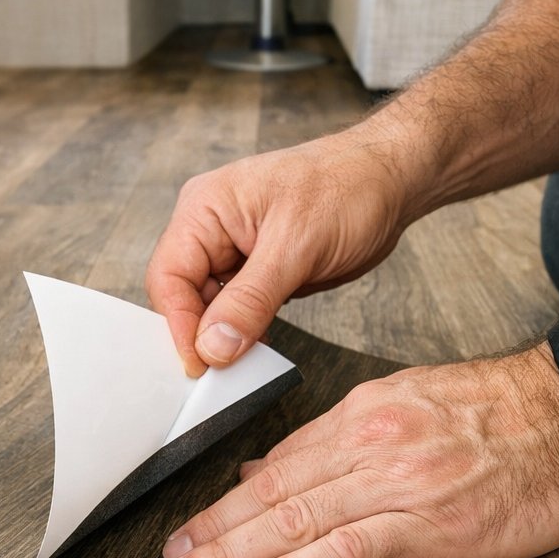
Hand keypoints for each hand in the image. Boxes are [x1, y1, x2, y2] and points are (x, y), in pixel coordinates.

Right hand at [145, 130, 408, 376]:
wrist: (390, 181)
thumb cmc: (347, 189)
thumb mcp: (296, 247)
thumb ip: (250, 300)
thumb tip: (212, 347)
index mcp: (205, 208)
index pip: (168, 276)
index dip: (178, 325)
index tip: (198, 366)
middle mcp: (210, 228)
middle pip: (182, 295)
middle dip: (198, 335)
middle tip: (219, 377)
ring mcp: (233, 249)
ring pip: (209, 307)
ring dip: (222, 338)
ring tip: (240, 368)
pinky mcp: (257, 269)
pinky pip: (236, 308)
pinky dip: (243, 332)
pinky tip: (255, 353)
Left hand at [153, 344, 558, 557]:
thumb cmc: (492, 416)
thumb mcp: (401, 407)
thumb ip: (331, 444)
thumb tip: (263, 472)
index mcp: (357, 420)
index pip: (273, 468)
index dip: (221, 506)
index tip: (184, 533)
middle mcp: (363, 448)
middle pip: (268, 497)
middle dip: (209, 536)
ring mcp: (392, 485)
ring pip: (291, 523)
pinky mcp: (425, 525)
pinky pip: (341, 553)